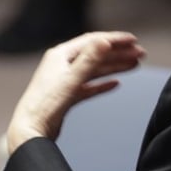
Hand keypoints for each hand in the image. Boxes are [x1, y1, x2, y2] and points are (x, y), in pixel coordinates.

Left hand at [6, 31, 144, 153]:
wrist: (30, 130)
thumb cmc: (45, 106)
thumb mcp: (71, 80)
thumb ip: (89, 60)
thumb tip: (105, 41)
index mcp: (60, 56)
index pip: (92, 42)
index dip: (114, 39)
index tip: (133, 40)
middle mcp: (62, 65)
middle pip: (96, 55)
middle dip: (119, 53)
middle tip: (140, 54)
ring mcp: (64, 81)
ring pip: (94, 70)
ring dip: (114, 67)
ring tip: (134, 65)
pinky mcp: (66, 96)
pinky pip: (89, 86)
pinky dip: (102, 84)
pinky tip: (115, 84)